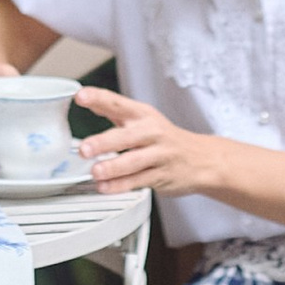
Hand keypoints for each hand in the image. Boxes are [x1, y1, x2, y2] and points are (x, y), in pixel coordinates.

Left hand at [72, 87, 222, 197]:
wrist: (203, 159)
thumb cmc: (166, 139)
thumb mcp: (145, 119)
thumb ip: (116, 111)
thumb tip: (88, 99)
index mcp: (143, 115)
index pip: (118, 103)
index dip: (98, 99)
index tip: (80, 97)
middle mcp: (151, 133)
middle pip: (126, 136)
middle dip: (104, 142)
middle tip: (85, 149)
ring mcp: (158, 155)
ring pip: (133, 161)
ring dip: (113, 167)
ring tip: (96, 172)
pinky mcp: (162, 176)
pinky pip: (139, 181)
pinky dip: (120, 186)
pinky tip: (105, 187)